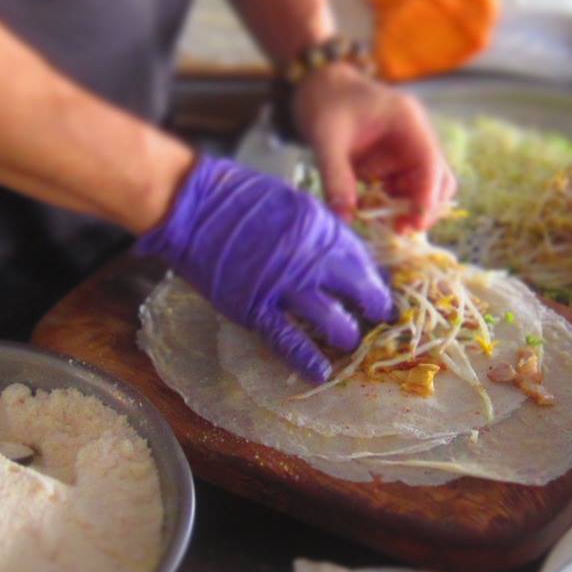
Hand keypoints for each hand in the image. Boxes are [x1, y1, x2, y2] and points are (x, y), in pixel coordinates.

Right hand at [135, 157, 392, 382]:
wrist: (193, 204)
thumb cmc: (239, 198)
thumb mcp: (292, 203)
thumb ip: (318, 231)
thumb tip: (341, 257)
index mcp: (321, 226)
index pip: (361, 260)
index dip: (373, 279)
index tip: (378, 291)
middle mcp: (310, 257)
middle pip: (356, 290)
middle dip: (372, 307)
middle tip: (378, 319)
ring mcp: (282, 285)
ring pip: (329, 319)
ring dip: (344, 334)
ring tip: (350, 341)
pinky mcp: (254, 308)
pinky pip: (287, 339)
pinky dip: (306, 359)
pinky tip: (320, 373)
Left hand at [293, 64, 453, 228]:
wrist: (318, 85)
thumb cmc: (325, 102)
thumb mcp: (326, 138)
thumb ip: (335, 177)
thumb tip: (344, 218)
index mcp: (408, 121)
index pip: (430, 163)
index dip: (427, 197)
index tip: (414, 224)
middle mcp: (415, 137)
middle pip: (438, 180)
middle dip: (423, 208)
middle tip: (397, 230)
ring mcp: (406, 150)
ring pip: (423, 189)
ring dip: (407, 210)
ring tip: (380, 224)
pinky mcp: (393, 163)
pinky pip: (402, 190)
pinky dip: (391, 205)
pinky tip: (369, 212)